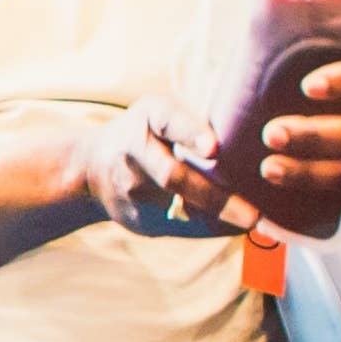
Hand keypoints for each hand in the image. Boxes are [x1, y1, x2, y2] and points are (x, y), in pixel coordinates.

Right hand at [71, 97, 241, 234]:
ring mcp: (129, 192)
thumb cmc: (142, 133)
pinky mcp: (136, 220)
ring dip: (219, 218)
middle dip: (214, 198)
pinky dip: (208, 229)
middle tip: (252, 215)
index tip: (212, 148)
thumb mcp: (158, 112)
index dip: (191, 133)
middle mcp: (132, 155)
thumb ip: (193, 120)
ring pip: (180, 210)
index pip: (168, 121)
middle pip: (172, 177)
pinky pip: (178, 228)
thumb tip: (250, 131)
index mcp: (146, 118)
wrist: (87, 169)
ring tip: (253, 222)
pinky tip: (230, 227)